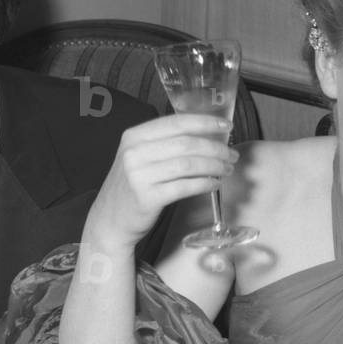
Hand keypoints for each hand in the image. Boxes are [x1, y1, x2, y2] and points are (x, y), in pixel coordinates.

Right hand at [87, 115, 237, 249]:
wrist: (110, 221)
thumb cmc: (132, 187)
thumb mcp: (140, 157)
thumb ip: (165, 144)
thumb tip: (207, 135)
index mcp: (134, 136)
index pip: (177, 122)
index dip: (206, 122)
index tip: (227, 126)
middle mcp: (135, 152)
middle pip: (187, 143)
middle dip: (216, 148)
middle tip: (232, 155)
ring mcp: (140, 175)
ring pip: (189, 164)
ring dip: (214, 166)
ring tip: (226, 169)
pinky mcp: (148, 198)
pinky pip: (185, 187)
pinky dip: (205, 184)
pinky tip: (215, 184)